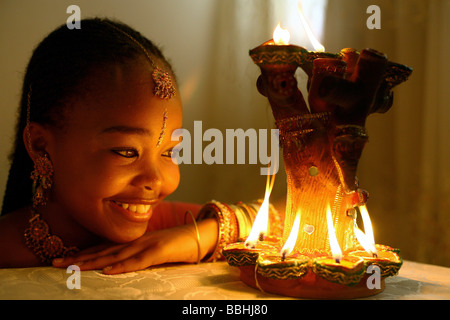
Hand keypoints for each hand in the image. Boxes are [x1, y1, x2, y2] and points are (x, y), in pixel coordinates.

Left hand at [53, 219, 216, 273]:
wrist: (200, 233)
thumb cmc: (178, 244)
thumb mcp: (154, 250)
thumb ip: (138, 255)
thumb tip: (120, 265)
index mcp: (134, 241)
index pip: (105, 248)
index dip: (85, 253)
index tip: (65, 259)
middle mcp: (136, 241)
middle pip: (104, 251)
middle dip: (79, 257)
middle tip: (56, 263)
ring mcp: (147, 245)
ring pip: (115, 255)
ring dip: (94, 262)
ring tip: (73, 267)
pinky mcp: (159, 251)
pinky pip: (138, 261)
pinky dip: (122, 266)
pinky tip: (108, 271)